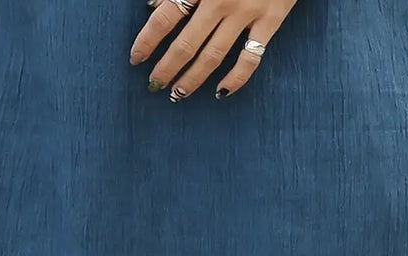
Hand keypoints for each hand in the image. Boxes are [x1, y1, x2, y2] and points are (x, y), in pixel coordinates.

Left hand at [129, 0, 297, 100]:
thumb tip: (153, 5)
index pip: (165, 18)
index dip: (147, 41)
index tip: (136, 59)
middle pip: (186, 44)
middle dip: (167, 68)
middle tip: (155, 85)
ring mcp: (247, 11)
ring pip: (213, 56)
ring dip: (192, 79)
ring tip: (177, 94)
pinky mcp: (271, 19)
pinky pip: (251, 58)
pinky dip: (236, 79)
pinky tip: (221, 92)